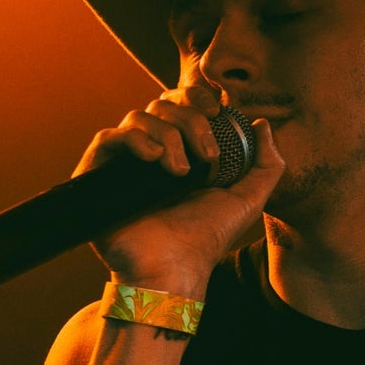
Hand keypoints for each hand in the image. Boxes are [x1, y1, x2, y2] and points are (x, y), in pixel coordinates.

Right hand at [75, 85, 283, 292]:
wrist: (175, 268)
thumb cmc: (208, 238)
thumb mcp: (249, 200)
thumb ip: (266, 164)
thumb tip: (261, 125)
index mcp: (180, 150)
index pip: (180, 102)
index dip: (196, 96)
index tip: (216, 110)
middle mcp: (149, 151)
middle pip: (161, 105)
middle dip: (190, 121)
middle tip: (208, 156)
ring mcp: (123, 163)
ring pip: (137, 117)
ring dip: (168, 134)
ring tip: (181, 171)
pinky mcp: (98, 176)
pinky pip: (108, 137)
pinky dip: (134, 139)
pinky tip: (155, 159)